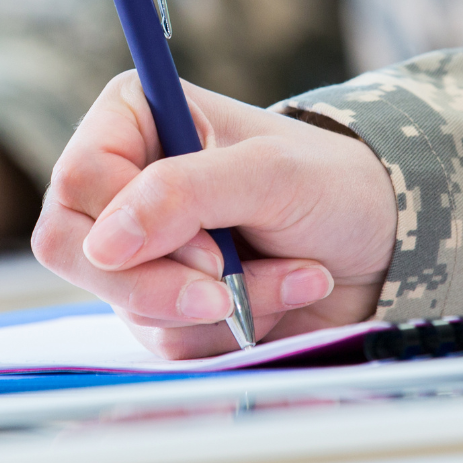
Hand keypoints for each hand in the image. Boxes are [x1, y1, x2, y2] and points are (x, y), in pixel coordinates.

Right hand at [32, 72, 397, 358]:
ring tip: (290, 274)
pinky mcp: (168, 304)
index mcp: (134, 121)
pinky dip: (229, 332)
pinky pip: (167, 342)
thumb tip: (103, 244)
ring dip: (219, 307)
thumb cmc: (332, 184)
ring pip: (129, 307)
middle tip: (228, 289)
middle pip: (77, 253)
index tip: (210, 248)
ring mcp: (143, 250)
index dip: (132, 227)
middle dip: (163, 285)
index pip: (78, 183)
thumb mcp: (267, 173)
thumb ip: (182, 194)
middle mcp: (124, 184)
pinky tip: (280, 297)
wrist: (384, 244)